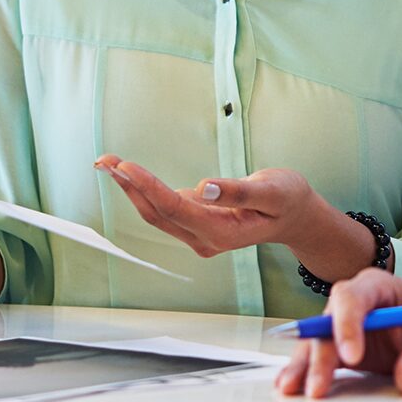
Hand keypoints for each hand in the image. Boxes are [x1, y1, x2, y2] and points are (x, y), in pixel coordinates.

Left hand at [94, 156, 326, 257]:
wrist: (296, 216)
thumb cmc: (287, 200)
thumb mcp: (272, 191)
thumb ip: (238, 191)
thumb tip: (203, 187)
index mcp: (223, 232)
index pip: (177, 209)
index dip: (149, 188)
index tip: (127, 167)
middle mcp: (206, 239)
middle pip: (158, 214)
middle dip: (129, 187)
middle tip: (105, 161)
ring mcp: (199, 235)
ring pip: (157, 213)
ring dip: (132, 189)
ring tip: (109, 163)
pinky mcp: (197, 225)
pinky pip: (165, 210)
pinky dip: (144, 191)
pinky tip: (129, 174)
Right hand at [275, 273, 401, 400]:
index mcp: (380, 286)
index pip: (353, 296)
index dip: (348, 324)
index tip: (353, 355)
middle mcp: (357, 303)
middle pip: (327, 321)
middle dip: (320, 352)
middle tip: (320, 384)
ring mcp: (348, 327)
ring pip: (318, 341)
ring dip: (304, 364)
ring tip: (292, 388)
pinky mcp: (346, 350)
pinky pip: (322, 359)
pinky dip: (307, 373)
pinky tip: (292, 387)